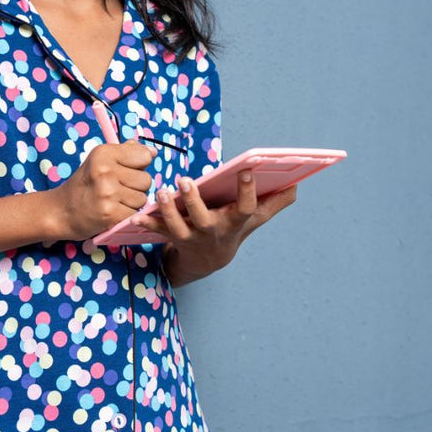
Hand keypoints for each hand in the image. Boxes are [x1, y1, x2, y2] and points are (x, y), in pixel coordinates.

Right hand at [49, 140, 154, 239]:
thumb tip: (153, 152)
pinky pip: (135, 214)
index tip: (125, 171)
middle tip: (117, 190)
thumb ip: (127, 153)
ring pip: (142, 199)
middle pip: (146, 180)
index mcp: (103, 153)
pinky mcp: (110, 213)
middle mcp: (105, 171)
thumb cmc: (84, 185)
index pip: (144, 156)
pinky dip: (126, 216)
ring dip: (132, 203)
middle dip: (136, 187)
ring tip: (113, 201)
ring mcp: (107, 193)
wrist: (61, 211)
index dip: (139, 166)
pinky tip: (112, 212)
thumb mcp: (100, 161)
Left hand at [131, 169, 297, 282]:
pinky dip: (146, 223)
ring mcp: (190, 236)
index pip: (246, 208)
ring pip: (177, 226)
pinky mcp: (171, 236)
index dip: (247, 190)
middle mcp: (212, 231)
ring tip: (162, 191)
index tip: (247, 169)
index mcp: (235, 222)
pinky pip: (157, 230)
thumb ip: (274, 203)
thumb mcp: (254, 219)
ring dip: (168, 210)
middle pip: (204, 219)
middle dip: (194, 202)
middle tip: (186, 181)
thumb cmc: (232, 230)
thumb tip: (297, 184)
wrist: (206, 262)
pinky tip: (135, 215)